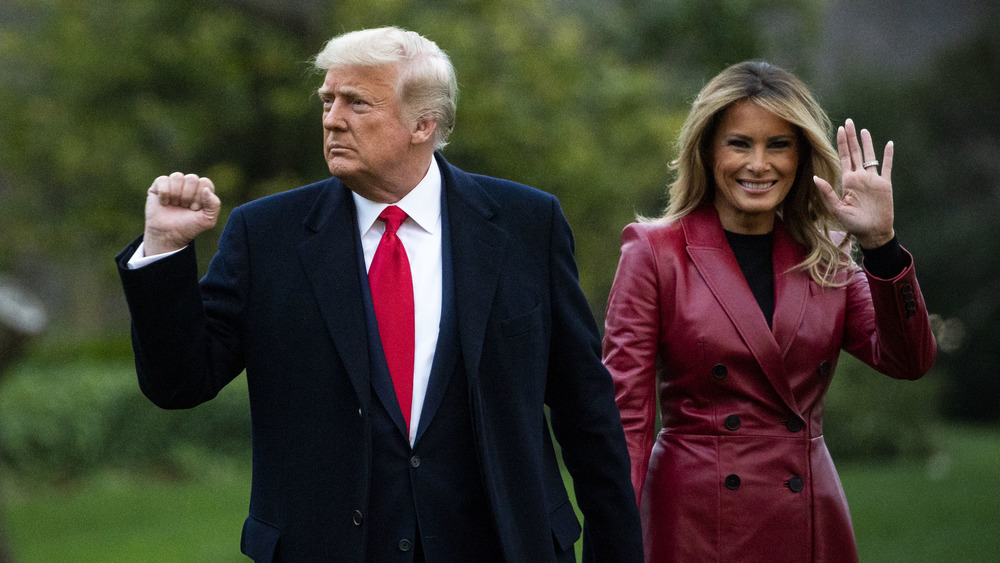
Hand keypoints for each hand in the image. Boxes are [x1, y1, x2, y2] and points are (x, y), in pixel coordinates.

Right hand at [143, 172, 221, 254]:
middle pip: (192, 178)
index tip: (194, 208)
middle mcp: (189, 185)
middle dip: (188, 196)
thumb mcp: (208, 220)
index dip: (199, 196)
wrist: (168, 235)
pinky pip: (163, 180)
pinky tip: (164, 203)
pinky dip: (164, 194)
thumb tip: (206, 189)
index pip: (205, 182)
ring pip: (177, 176)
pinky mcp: (159, 185)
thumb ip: (214, 205)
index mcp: (202, 191)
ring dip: (176, 194)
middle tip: (184, 207)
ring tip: (174, 205)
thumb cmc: (189, 227)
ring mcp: (174, 184)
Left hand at [813, 119, 894, 248]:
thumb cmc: (853, 224)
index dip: (842, 143)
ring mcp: (873, 179)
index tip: (839, 129)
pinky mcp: (885, 184)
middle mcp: (859, 177)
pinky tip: (889, 144)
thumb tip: (815, 178)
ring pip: (870, 156)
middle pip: (855, 152)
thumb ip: (827, 194)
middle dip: (851, 137)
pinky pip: (887, 166)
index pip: (844, 157)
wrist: (873, 232)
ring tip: (863, 130)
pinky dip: (888, 155)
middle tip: (849, 122)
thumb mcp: (837, 210)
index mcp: (847, 181)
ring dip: (867, 143)